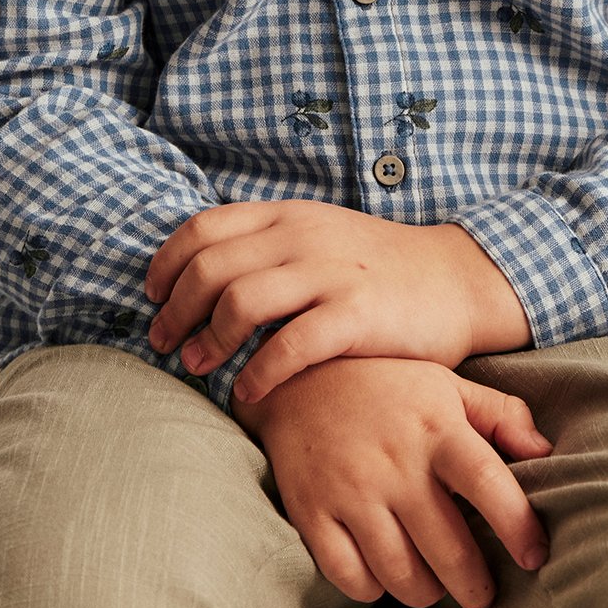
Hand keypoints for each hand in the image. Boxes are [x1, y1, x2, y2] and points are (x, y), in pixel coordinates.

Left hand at [145, 201, 487, 400]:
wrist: (455, 281)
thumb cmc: (377, 270)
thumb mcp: (317, 238)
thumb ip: (266, 249)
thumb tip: (199, 279)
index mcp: (287, 216)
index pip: (204, 227)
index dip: (166, 264)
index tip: (151, 297)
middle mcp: (302, 237)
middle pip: (210, 267)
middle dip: (175, 310)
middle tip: (165, 343)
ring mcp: (330, 274)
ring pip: (241, 300)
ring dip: (209, 339)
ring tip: (198, 367)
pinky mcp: (358, 315)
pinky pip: (292, 345)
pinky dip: (259, 372)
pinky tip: (249, 392)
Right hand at [233, 355, 553, 607]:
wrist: (297, 377)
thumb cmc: (387, 387)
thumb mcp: (446, 385)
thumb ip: (501, 414)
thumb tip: (548, 455)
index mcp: (436, 427)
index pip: (489, 483)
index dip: (518, 527)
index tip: (534, 556)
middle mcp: (395, 462)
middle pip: (450, 550)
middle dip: (475, 586)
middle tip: (481, 593)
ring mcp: (351, 490)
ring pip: (403, 575)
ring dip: (427, 592)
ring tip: (435, 584)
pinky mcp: (313, 512)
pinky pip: (352, 579)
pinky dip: (374, 589)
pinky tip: (384, 573)